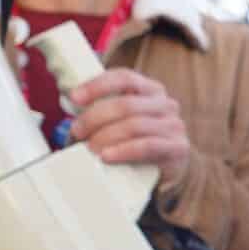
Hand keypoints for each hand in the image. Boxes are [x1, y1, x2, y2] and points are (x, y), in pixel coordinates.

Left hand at [69, 69, 190, 191]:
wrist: (166, 171)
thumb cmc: (137, 143)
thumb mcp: (120, 122)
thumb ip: (102, 110)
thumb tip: (71, 104)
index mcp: (150, 89)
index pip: (124, 78)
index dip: (97, 85)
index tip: (75, 98)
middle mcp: (165, 103)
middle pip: (126, 104)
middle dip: (95, 118)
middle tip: (77, 132)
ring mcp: (174, 125)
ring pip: (134, 125)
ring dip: (105, 136)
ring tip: (89, 148)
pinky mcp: (177, 148)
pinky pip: (147, 146)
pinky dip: (123, 151)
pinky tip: (107, 156)